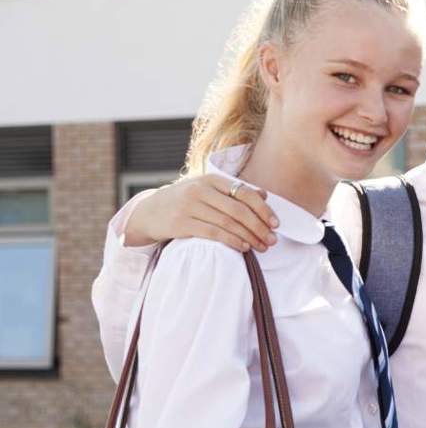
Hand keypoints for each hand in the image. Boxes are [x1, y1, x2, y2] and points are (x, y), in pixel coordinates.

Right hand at [125, 174, 278, 251]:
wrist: (148, 212)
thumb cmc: (185, 201)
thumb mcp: (207, 191)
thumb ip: (233, 192)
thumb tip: (264, 194)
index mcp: (211, 179)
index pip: (244, 193)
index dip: (263, 209)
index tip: (276, 224)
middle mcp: (200, 190)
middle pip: (238, 210)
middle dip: (259, 227)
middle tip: (272, 240)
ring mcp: (188, 206)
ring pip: (227, 222)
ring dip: (249, 236)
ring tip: (261, 246)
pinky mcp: (180, 223)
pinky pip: (212, 233)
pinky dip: (231, 241)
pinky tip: (243, 247)